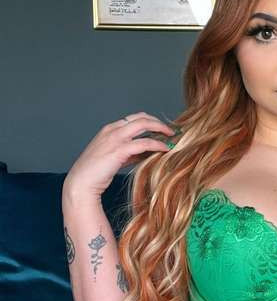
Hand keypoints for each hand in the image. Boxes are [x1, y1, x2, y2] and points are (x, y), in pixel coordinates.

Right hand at [62, 111, 176, 198]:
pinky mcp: (119, 150)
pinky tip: (165, 149)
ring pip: (144, 124)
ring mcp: (115, 138)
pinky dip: (157, 145)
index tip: (161, 129)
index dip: (150, 121)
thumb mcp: (115, 158)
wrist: (81, 183)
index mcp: (109, 129)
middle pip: (141, 117)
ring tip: (172, 137)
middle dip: (158, 122)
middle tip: (171, 131)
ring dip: (161, 129)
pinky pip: (144, 143)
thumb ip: (130, 153)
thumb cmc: (96, 173)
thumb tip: (147, 153)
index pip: (134, 118)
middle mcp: (112, 130)